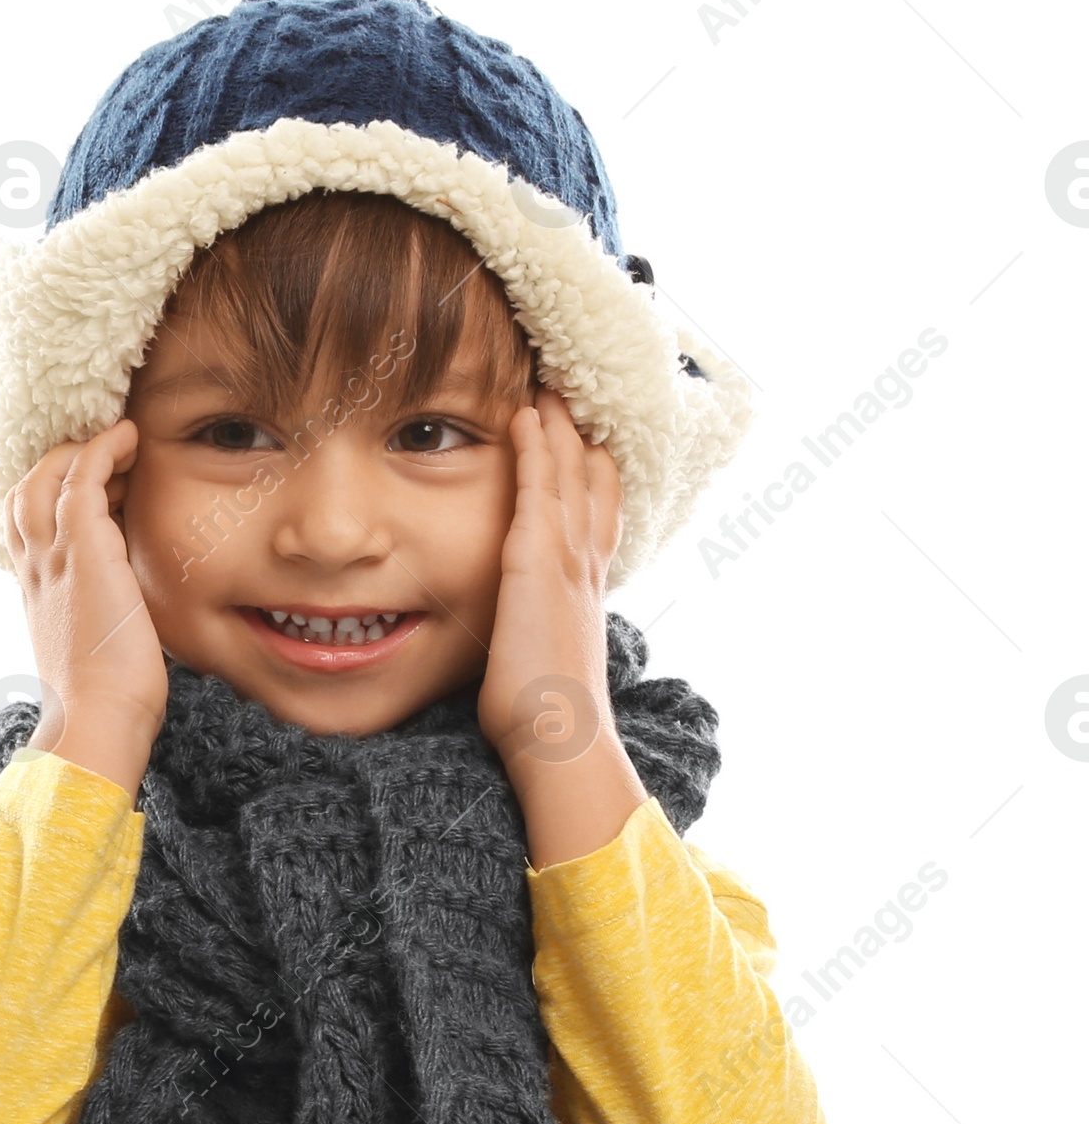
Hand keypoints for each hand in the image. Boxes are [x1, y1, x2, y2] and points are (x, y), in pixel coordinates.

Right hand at [4, 417, 167, 799]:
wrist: (99, 719)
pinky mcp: (82, 548)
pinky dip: (103, 447)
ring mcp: (54, 556)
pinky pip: (82, 474)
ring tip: (120, 445)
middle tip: (108, 460)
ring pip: (46, 475)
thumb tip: (132, 618)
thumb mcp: (98, 652)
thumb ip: (104, 621)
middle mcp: (36, 570)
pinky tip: (129, 436)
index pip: (26, 528)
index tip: (98, 490)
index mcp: (38, 594)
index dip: (53, 498)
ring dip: (82, 451)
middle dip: (61, 465)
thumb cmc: (109, 701)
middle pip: (25, 492)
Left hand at [477, 388, 647, 869]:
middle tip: (574, 390)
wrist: (561, 742)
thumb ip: (540, 642)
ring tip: (550, 382)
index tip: (590, 440)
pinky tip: (525, 413)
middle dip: (583, 435)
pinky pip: (538, 489)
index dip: (595, 473)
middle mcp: (586, 568)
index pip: (598, 516)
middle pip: (592, 482)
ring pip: (570, 474)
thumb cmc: (548, 724)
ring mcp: (567, 562)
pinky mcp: (538, 564)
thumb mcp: (547, 669)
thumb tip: (526, 649)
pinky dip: (535, 448)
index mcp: (587, 592)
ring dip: (560, 425)